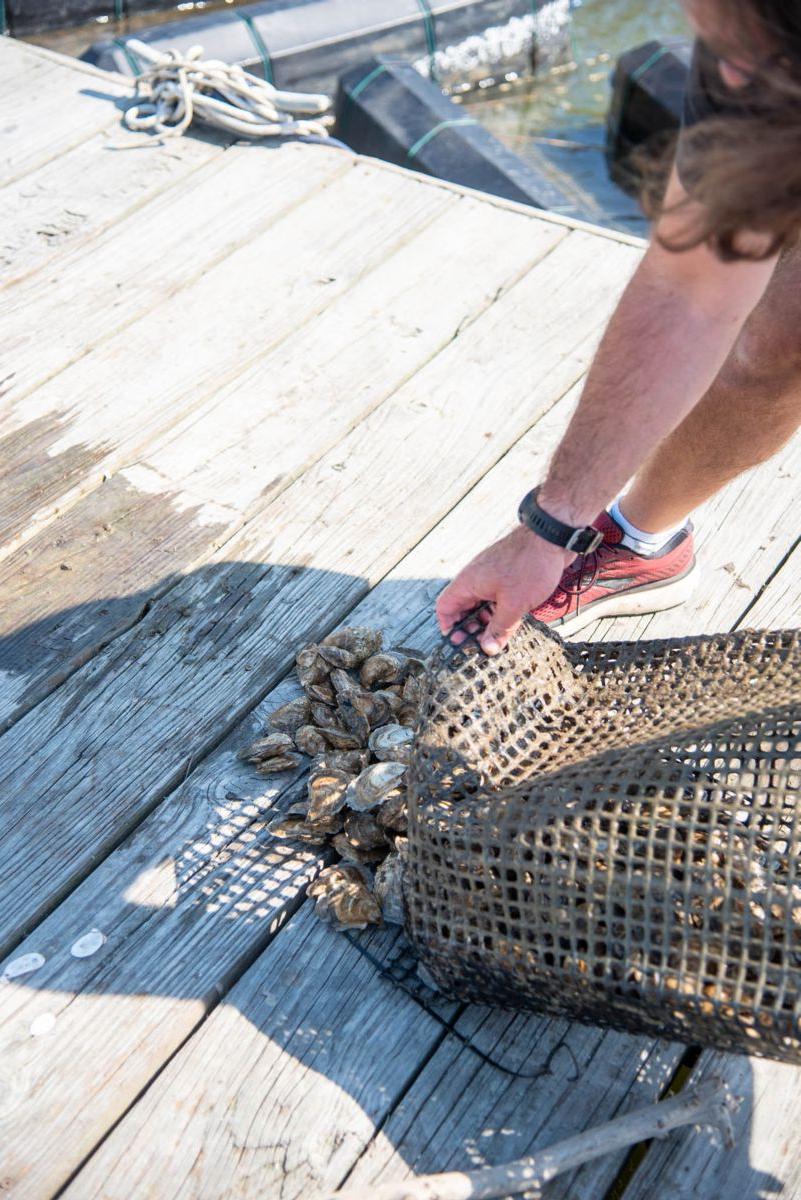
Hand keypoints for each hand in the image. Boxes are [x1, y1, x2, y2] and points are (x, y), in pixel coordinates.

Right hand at [436, 525, 570, 655]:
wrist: (552, 537)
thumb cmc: (530, 565)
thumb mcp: (514, 605)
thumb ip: (499, 628)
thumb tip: (487, 647)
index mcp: (468, 583)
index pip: (445, 607)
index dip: (448, 627)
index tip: (459, 643)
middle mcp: (475, 578)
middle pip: (462, 608)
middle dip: (470, 627)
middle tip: (480, 645)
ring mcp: (491, 576)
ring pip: (480, 603)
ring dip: (486, 620)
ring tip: (497, 636)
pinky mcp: (506, 575)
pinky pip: (495, 597)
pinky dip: (498, 610)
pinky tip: (510, 622)